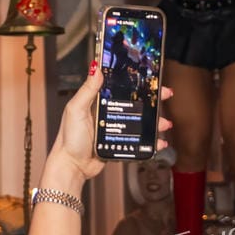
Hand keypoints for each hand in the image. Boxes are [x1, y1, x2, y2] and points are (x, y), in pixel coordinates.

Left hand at [48, 64, 172, 182]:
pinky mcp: (120, 144)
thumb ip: (87, 90)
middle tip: (165, 94)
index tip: (150, 77)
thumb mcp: (76, 109)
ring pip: (141, 122)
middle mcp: (109, 113)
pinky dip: (151, 141)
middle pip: (135, 103)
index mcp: (99, 101)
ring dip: (155, 121)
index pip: (120, 86)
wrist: (72, 165)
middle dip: (152, 99)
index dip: (135, 81)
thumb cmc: (69, 138)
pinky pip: (140, 140)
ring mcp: (116, 129)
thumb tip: (96, 68)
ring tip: (164, 123)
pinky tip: (159, 141)